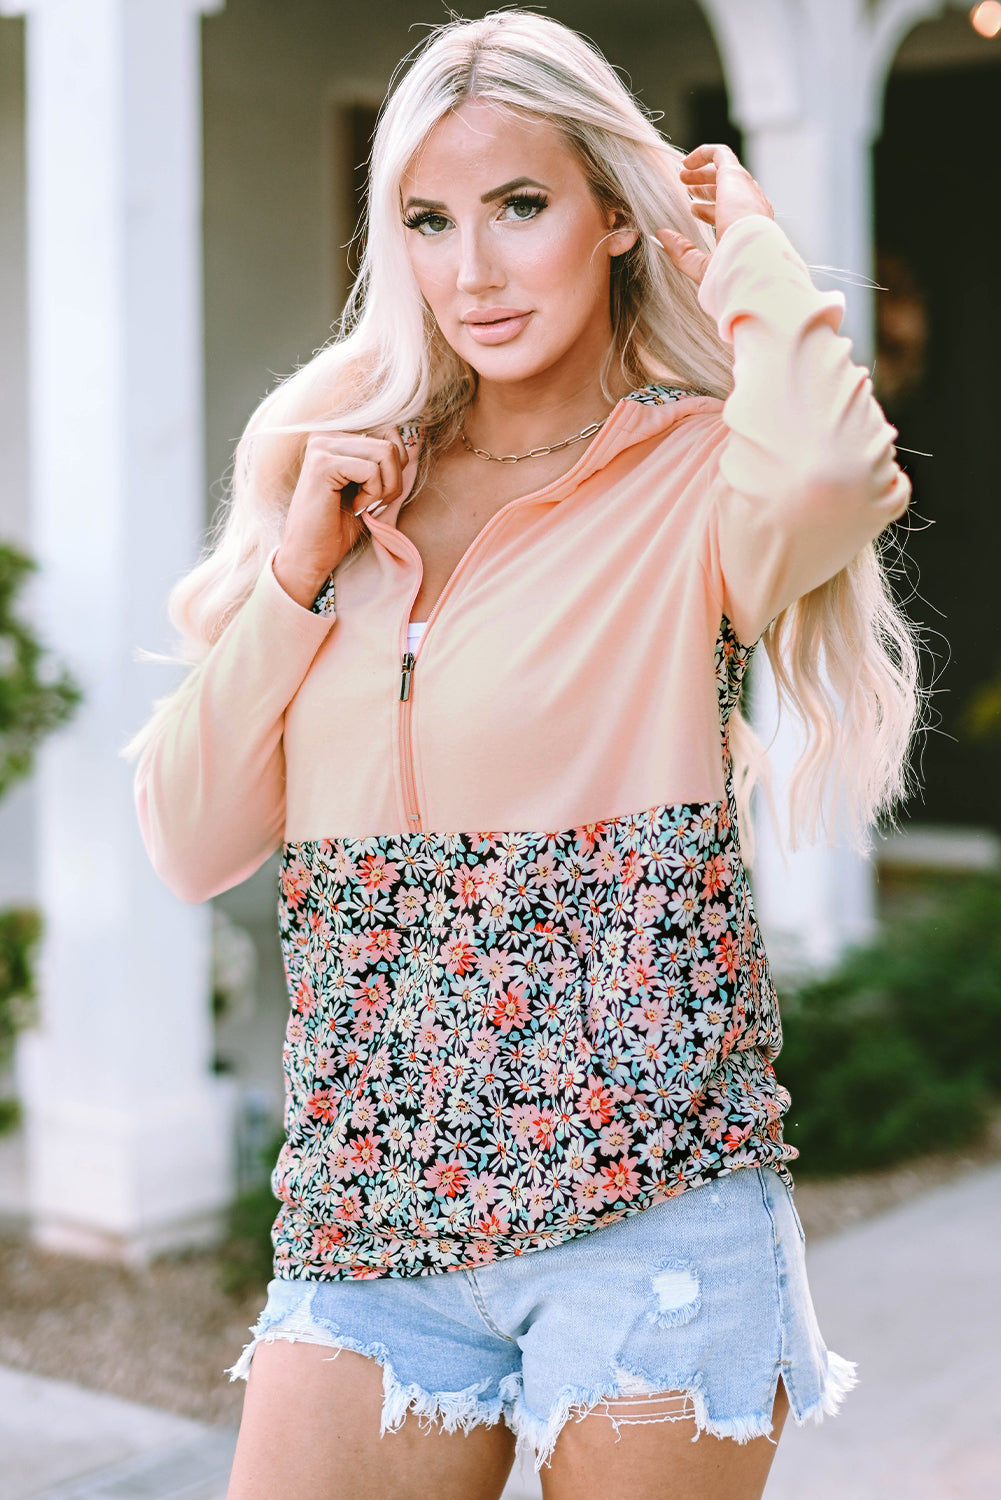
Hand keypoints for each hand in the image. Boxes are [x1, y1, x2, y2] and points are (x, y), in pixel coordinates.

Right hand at [273, 430, 406, 606]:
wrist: (310, 556)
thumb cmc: (338, 526)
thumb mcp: (370, 487)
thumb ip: (384, 462)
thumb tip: (411, 444)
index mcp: (336, 438)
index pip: (389, 434)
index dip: (395, 469)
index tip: (376, 493)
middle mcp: (326, 436)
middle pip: (390, 443)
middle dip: (393, 481)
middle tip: (373, 503)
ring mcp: (322, 447)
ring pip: (386, 453)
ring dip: (385, 488)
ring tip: (364, 504)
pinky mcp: (322, 464)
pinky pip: (372, 470)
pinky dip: (372, 494)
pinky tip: (354, 507)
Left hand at [653, 143, 773, 285]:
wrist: (749, 256)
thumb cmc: (731, 269)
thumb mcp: (702, 264)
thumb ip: (682, 251)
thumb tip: (661, 236)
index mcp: (749, 228)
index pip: (729, 212)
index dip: (708, 209)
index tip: (692, 209)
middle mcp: (751, 206)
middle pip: (727, 189)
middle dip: (705, 186)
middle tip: (686, 186)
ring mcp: (745, 189)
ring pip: (724, 170)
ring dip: (702, 171)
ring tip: (683, 173)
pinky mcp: (735, 175)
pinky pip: (721, 154)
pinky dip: (704, 154)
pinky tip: (686, 162)